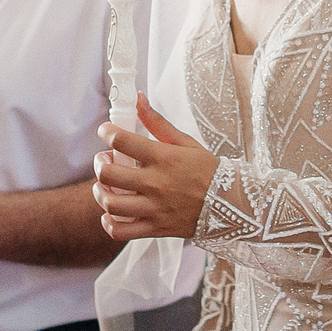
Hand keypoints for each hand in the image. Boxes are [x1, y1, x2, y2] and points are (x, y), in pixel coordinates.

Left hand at [94, 98, 219, 241]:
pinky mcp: (155, 228)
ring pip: (111, 204)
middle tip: (105, 160)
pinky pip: (121, 231)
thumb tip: (137, 99)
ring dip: (100, 192)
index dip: (107, 132)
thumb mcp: (185, 142)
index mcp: (164, 158)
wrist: (232, 205)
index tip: (106, 131)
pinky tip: (112, 213)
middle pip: (109, 173)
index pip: (122, 140)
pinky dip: (109, 223)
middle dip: (100, 163)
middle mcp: (156, 183)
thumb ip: (157, 122)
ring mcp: (155, 208)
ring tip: (105, 186)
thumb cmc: (207, 171)